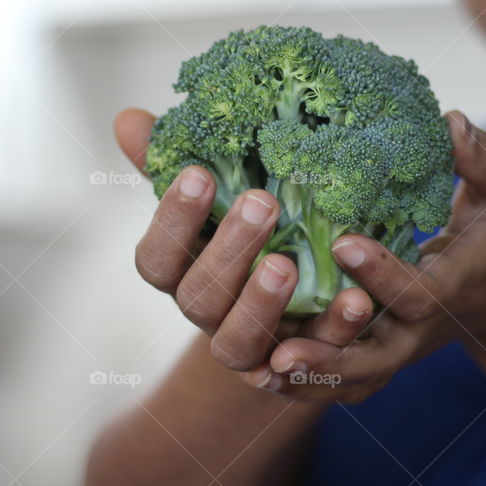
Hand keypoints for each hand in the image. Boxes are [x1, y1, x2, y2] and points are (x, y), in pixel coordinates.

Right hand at [115, 109, 375, 381]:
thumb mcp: (219, 193)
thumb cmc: (248, 228)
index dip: (171, 220)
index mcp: (182, 273)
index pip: (156, 258)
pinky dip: (331, 334)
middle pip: (198, 297)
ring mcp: (247, 346)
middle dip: (228, 251)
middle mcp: (207, 314)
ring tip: (288, 262)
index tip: (200, 173)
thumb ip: (173, 164)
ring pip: (238, 342)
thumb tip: (129, 119)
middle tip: (263, 203)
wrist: (300, 291)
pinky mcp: (294, 366)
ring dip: (261, 304)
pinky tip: (356, 300)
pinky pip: (308, 362)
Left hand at [237, 111, 485, 402]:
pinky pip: (343, 378)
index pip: (419, 294)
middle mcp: (421, 327)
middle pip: (379, 358)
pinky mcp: (379, 349)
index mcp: (453, 287)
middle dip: (332, 355)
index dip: (383, 273)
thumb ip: (482, 160)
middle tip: (282, 350)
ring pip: (354, 376)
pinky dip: (307, 382)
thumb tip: (450, 120)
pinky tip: (260, 373)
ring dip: (309, 376)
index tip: (343, 242)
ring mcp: (399, 345)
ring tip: (259, 369)